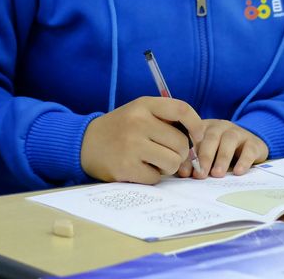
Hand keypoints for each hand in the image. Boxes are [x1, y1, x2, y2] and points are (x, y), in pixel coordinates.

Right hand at [81, 97, 204, 183]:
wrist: (85, 143)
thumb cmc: (121, 128)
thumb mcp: (139, 112)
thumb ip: (165, 119)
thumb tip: (198, 140)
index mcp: (143, 105)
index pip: (181, 110)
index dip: (196, 124)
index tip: (198, 136)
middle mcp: (138, 122)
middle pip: (181, 143)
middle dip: (180, 152)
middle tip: (166, 153)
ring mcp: (131, 145)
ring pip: (172, 162)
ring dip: (168, 166)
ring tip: (153, 161)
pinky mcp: (126, 168)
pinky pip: (156, 178)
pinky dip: (151, 176)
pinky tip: (139, 168)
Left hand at [178, 119, 267, 179]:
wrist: (250, 147)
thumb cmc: (221, 153)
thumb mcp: (207, 155)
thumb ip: (195, 162)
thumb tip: (183, 174)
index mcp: (204, 128)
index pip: (194, 139)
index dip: (188, 156)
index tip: (184, 173)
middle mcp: (220, 127)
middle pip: (211, 138)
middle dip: (205, 157)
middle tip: (200, 175)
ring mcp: (238, 132)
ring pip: (229, 140)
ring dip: (222, 158)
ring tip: (217, 174)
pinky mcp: (253, 142)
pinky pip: (249, 149)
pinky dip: (243, 161)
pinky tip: (238, 172)